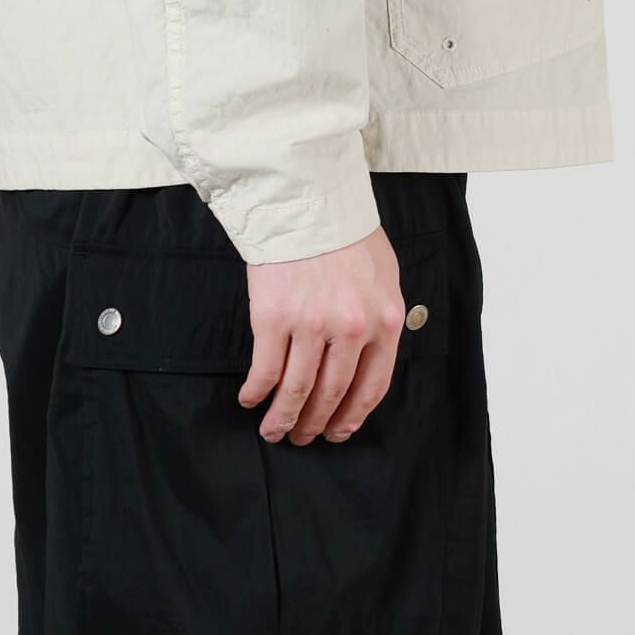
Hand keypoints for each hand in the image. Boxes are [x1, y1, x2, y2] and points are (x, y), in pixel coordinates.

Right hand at [238, 225, 404, 444]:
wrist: (307, 196)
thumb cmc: (345, 230)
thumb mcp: (384, 272)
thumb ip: (380, 314)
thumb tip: (368, 353)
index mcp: (384, 320)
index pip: (373, 386)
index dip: (352, 416)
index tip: (338, 432)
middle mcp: (351, 329)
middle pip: (333, 394)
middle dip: (315, 424)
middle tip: (302, 437)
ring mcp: (311, 325)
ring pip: (297, 390)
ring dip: (283, 417)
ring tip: (273, 430)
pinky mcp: (273, 317)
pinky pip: (265, 369)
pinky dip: (257, 391)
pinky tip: (250, 399)